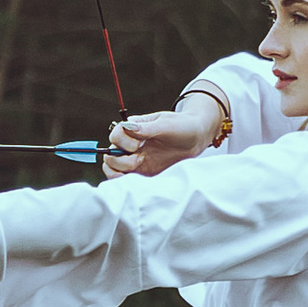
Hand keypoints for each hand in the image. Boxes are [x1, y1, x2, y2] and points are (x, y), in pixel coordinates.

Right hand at [104, 102, 222, 179]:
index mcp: (134, 128)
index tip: (139, 144)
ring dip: (120, 171)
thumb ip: (146, 128)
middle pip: (110, 154)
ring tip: (138, 167)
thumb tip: (128, 127)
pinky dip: (125, 182)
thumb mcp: (166, 124)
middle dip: (120, 159)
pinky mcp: (142, 172)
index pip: (115, 135)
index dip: (122, 142)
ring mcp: (135, 159)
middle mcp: (131, 144)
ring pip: (113, 168)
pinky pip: (125, 179)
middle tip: (139, 159)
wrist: (197, 139)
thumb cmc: (182, 126)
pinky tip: (136, 180)